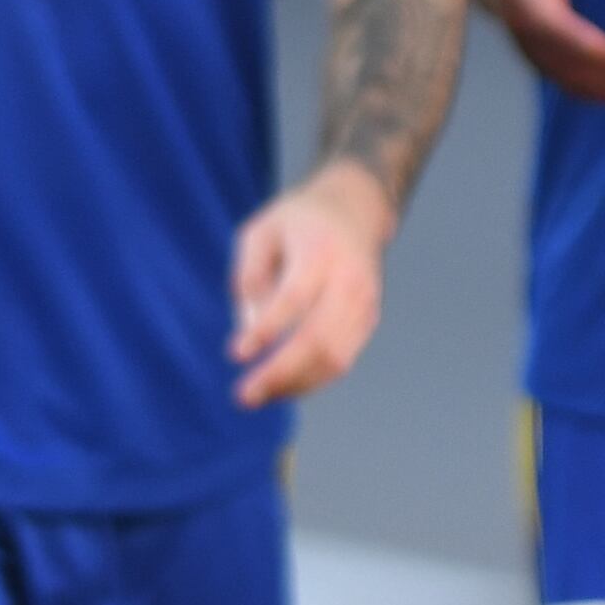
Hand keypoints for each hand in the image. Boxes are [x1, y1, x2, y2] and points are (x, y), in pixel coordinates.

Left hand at [231, 166, 394, 405]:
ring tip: (259, 395)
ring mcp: (365, 302)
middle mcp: (350, 280)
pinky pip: (342, 360)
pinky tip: (283, 385)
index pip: (294, 299)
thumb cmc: (298, 221)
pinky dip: (312, 379)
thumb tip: (250, 330)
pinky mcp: (369, 319)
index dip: (266, 331)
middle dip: (280, 373)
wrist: (357, 209)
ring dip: (295, 384)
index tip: (235, 354)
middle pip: (319, 338)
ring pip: (335, 358)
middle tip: (243, 396)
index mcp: (320, 251)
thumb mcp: (259, 231)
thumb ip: (248, 278)